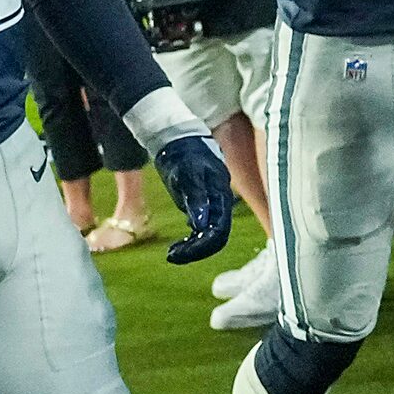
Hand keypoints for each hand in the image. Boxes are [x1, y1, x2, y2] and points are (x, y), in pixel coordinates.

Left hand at [153, 133, 234, 264]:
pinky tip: (180, 242)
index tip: (178, 254)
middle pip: (216, 236)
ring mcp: (213, 204)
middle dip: (196, 250)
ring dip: (193, 246)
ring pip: (209, 234)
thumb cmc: (184, 154)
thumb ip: (196, 197)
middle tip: (172, 255)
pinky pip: (203, 228)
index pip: (218, 231)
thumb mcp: (187, 174)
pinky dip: (192, 238)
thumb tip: (201, 224)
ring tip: (173, 252)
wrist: (181, 138)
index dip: (201, 247)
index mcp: (220, 195)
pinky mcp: (204, 204)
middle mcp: (220, 202)